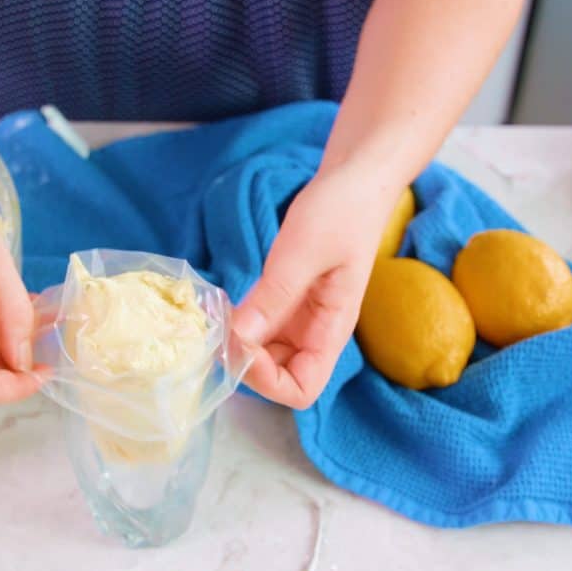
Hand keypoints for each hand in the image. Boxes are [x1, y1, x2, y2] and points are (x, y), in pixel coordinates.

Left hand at [231, 169, 386, 408]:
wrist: (355, 180)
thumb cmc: (341, 212)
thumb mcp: (303, 251)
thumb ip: (273, 296)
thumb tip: (236, 337)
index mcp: (331, 331)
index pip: (301, 390)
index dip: (266, 381)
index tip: (240, 345)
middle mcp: (315, 333)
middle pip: (277, 377)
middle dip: (244, 363)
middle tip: (217, 328)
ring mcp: (300, 319)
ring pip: (263, 355)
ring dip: (238, 345)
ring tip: (217, 316)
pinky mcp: (285, 300)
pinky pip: (258, 327)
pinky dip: (238, 324)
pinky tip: (224, 304)